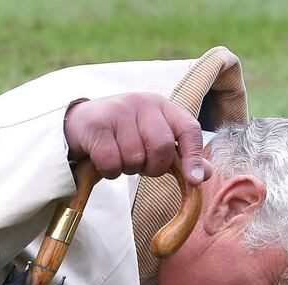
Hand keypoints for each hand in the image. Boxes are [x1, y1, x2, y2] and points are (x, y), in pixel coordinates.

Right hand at [63, 93, 212, 184]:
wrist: (81, 124)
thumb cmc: (125, 136)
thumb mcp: (155, 140)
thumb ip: (182, 156)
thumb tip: (207, 173)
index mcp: (163, 106)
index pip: (189, 129)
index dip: (194, 156)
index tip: (193, 180)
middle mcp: (142, 102)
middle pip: (162, 148)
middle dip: (153, 167)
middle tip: (141, 164)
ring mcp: (118, 110)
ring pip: (135, 159)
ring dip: (128, 169)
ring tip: (120, 156)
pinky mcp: (96, 124)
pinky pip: (112, 163)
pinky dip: (109, 171)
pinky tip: (104, 159)